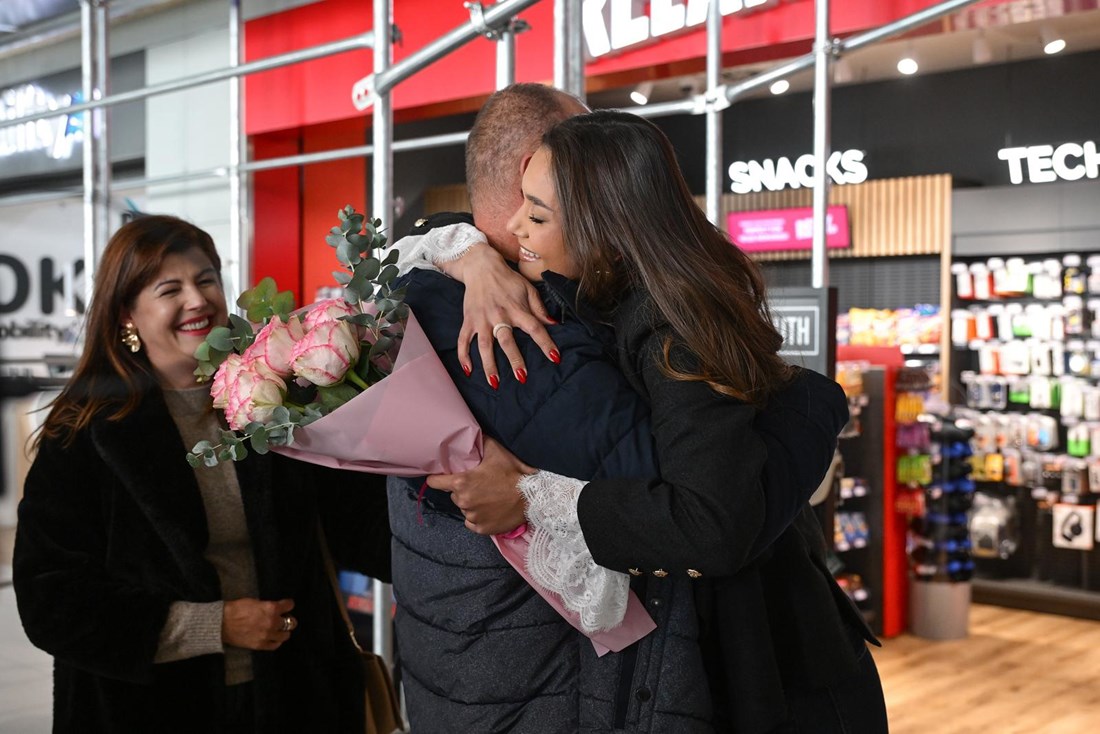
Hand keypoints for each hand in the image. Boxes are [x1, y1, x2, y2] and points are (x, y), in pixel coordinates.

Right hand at [222, 598, 295, 650]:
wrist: (222, 623)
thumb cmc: (237, 609)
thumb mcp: (255, 601)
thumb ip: (267, 606)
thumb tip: (274, 609)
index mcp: (271, 608)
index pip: (289, 605)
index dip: (288, 605)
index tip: (287, 606)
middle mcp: (273, 622)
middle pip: (291, 622)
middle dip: (288, 619)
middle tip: (283, 619)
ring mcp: (267, 635)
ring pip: (285, 635)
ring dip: (283, 631)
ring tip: (279, 630)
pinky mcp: (261, 645)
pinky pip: (275, 645)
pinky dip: (276, 641)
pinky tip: (274, 638)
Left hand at [427, 437, 535, 534]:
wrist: (532, 496)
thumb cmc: (513, 473)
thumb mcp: (496, 451)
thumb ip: (481, 442)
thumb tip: (473, 432)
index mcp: (462, 483)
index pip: (435, 483)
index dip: (437, 478)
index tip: (441, 478)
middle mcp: (463, 502)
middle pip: (454, 495)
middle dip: (462, 490)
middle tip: (478, 485)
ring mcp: (473, 517)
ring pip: (464, 509)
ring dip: (471, 504)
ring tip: (487, 498)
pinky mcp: (482, 529)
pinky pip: (472, 522)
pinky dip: (478, 517)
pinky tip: (489, 510)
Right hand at [441, 243, 559, 387]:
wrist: (481, 266)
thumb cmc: (508, 280)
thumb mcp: (528, 290)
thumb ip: (540, 309)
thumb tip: (554, 325)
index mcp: (517, 309)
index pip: (535, 328)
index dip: (546, 343)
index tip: (555, 358)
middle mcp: (499, 316)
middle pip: (506, 341)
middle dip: (514, 360)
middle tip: (522, 378)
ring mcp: (481, 319)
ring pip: (484, 346)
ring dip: (489, 365)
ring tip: (495, 383)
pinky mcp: (468, 320)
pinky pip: (463, 340)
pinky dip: (463, 356)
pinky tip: (468, 371)